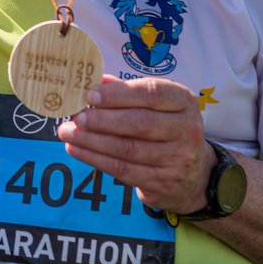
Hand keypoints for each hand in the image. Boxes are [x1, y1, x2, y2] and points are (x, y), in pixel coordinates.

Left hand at [56, 75, 212, 213]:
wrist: (194, 176)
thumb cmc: (166, 130)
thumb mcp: (158, 106)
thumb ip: (128, 92)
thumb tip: (95, 81)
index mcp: (184, 102)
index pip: (151, 94)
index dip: (118, 94)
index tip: (90, 95)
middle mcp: (186, 130)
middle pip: (139, 123)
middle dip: (102, 120)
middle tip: (76, 117)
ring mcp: (177, 159)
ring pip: (128, 149)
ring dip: (92, 141)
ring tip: (68, 132)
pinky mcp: (163, 182)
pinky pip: (123, 170)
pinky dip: (95, 159)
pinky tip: (77, 150)